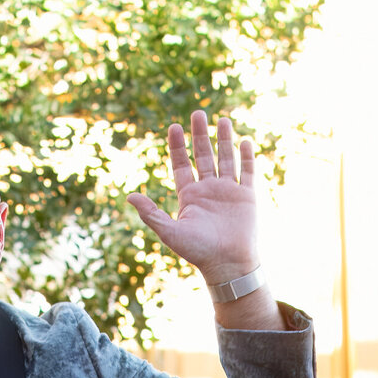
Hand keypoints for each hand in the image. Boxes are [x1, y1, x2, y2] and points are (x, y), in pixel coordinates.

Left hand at [127, 111, 258, 283]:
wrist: (227, 265)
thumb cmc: (197, 251)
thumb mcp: (169, 232)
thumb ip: (151, 213)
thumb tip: (130, 196)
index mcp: (189, 196)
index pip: (182, 165)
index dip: (178, 146)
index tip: (174, 127)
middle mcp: (208, 190)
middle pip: (204, 156)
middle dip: (201, 135)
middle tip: (198, 113)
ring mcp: (228, 192)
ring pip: (226, 159)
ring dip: (224, 140)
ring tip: (222, 120)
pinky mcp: (247, 197)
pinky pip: (247, 172)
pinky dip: (247, 157)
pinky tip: (244, 141)